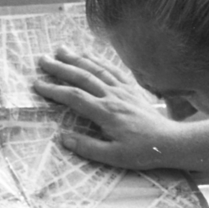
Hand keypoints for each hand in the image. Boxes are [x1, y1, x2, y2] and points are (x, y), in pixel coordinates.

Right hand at [32, 47, 188, 169]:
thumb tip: (63, 138)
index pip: (75, 97)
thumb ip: (88, 147)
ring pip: (96, 69)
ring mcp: (123, 90)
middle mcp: (113, 96)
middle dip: (61, 67)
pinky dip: (99, 60)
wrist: (170, 142)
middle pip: (82, 77)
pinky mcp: (131, 89)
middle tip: (42, 60)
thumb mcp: (114, 157)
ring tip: (61, 49)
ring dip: (77, 58)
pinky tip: (89, 54)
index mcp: (106, 113)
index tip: (38, 84)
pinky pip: (113, 70)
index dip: (55, 90)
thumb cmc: (142, 151)